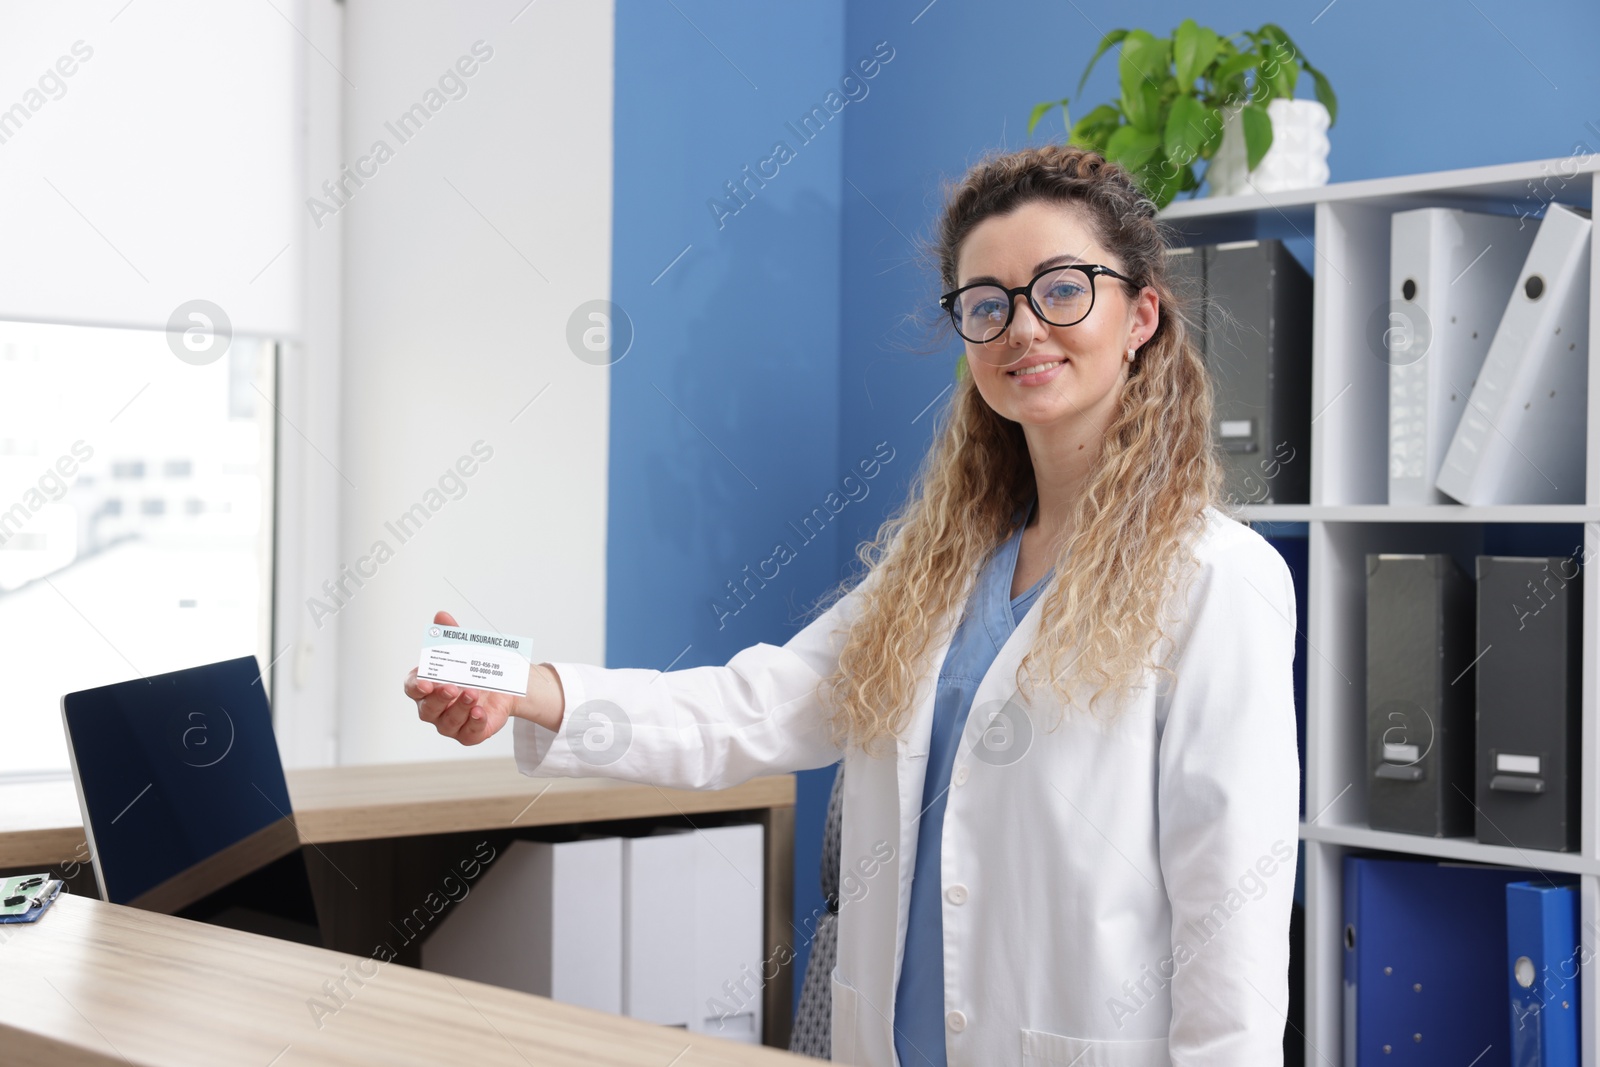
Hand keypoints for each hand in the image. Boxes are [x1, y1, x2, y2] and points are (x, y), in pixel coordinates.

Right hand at [404, 610, 517, 745]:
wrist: (505, 684)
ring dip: (460, 708)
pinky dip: (474, 723)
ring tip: (473, 693)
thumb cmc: (476, 668)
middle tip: (452, 686)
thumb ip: (451, 635)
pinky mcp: (469, 734)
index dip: (416, 686)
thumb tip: (441, 616)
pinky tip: (480, 712)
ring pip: (447, 722)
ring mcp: (450, 723)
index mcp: (426, 685)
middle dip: (439, 698)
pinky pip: (468, 734)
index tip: (425, 682)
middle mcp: (434, 707)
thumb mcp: (466, 649)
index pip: (412, 688)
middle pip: (427, 708)